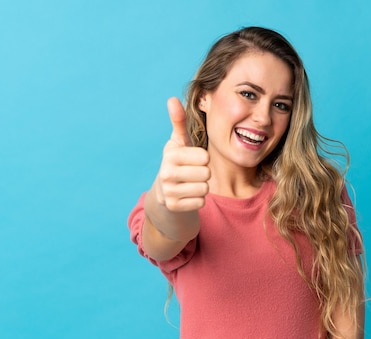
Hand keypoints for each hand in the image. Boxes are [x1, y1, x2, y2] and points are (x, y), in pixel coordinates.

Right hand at [154, 97, 209, 211]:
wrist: (164, 194)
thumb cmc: (178, 163)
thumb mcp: (178, 142)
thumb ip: (179, 122)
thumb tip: (172, 99)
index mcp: (170, 155)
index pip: (205, 157)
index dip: (204, 159)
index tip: (193, 160)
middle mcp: (166, 173)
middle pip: (206, 173)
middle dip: (204, 174)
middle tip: (192, 174)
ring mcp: (168, 192)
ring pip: (205, 189)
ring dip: (202, 187)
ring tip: (190, 184)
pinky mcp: (173, 207)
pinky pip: (201, 202)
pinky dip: (198, 200)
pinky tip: (188, 196)